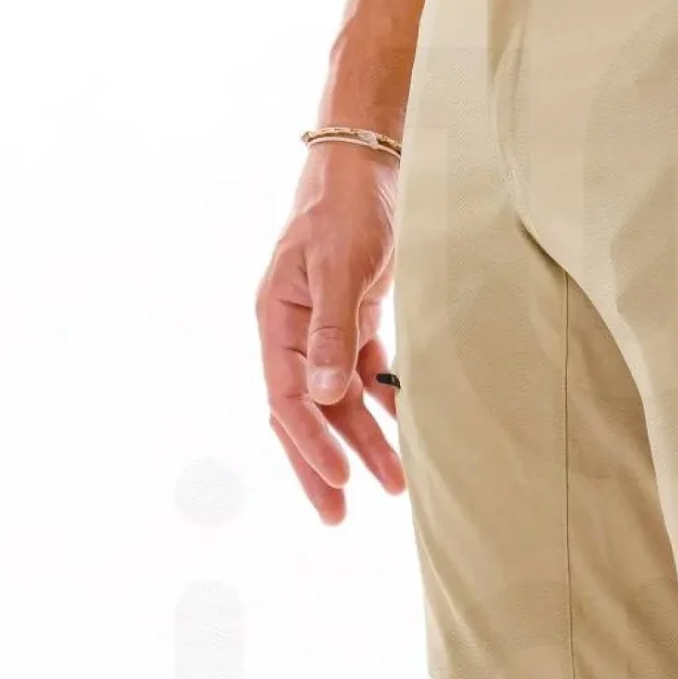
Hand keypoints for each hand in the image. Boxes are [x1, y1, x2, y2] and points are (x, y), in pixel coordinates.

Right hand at [256, 146, 405, 525]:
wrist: (369, 160)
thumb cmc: (347, 205)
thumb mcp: (340, 266)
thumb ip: (333, 331)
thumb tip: (323, 396)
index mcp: (276, 319)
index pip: (287, 397)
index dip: (310, 442)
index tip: (340, 478)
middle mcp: (293, 331)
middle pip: (302, 413)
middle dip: (321, 465)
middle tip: (338, 518)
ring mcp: (323, 328)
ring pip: (335, 401)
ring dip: (360, 443)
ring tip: (392, 486)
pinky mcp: (354, 319)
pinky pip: (361, 376)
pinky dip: (380, 405)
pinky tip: (401, 432)